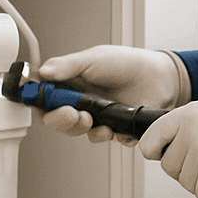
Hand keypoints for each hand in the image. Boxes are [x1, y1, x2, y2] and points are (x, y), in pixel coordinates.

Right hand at [37, 45, 181, 143]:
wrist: (159, 76)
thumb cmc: (125, 63)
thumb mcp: (93, 59)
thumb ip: (67, 66)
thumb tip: (42, 72)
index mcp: (69, 84)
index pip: (44, 99)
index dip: (38, 104)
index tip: (41, 105)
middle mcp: (80, 102)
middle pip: (57, 120)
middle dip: (61, 121)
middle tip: (72, 114)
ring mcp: (96, 117)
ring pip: (79, 132)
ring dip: (83, 129)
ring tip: (94, 120)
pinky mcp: (114, 129)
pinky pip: (106, 139)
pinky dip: (110, 135)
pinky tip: (116, 128)